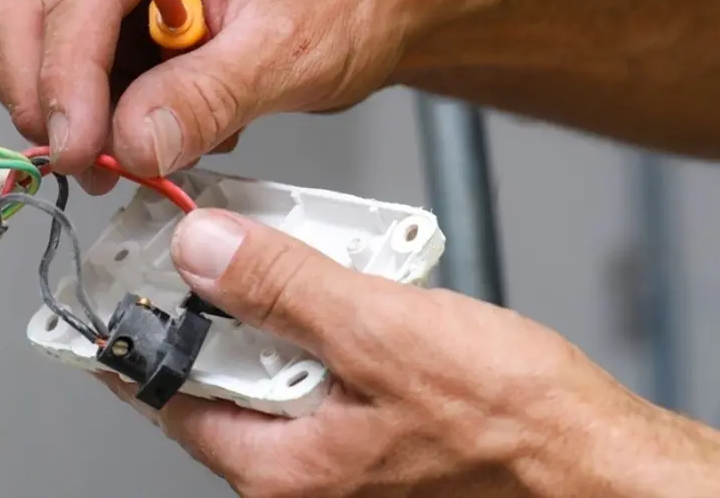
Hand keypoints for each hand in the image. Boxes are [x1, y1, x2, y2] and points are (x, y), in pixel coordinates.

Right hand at [0, 0, 469, 192]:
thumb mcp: (287, 49)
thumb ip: (207, 96)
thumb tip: (134, 141)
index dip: (64, 78)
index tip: (79, 148)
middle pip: (23, 8)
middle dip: (47, 94)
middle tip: (88, 160)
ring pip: (37, 42)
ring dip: (75, 110)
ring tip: (144, 144)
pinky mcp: (123, 14)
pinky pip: (80, 69)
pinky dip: (105, 112)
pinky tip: (163, 123)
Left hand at [96, 209, 649, 496]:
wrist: (594, 460)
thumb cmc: (511, 424)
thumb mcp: (381, 333)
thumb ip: (283, 290)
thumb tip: (205, 253)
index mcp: (282, 471)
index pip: (171, 397)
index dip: (145, 331)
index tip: (126, 283)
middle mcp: (303, 478)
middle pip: (229, 374)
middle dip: (240, 304)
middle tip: (253, 244)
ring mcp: (343, 460)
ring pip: (285, 366)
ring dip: (301, 308)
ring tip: (343, 268)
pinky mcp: (378, 436)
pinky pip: (333, 372)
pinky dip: (341, 326)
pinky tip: (378, 295)